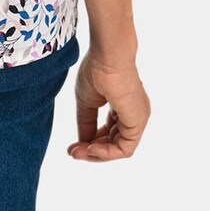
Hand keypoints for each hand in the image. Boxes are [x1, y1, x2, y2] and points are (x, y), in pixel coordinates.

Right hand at [67, 46, 150, 161]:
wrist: (107, 56)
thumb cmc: (97, 70)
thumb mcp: (87, 102)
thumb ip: (86, 123)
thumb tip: (82, 144)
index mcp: (123, 106)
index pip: (109, 132)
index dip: (91, 141)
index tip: (72, 147)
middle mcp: (134, 114)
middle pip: (114, 142)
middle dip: (92, 150)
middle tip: (73, 153)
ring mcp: (138, 119)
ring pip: (119, 148)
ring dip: (98, 154)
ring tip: (78, 152)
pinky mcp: (138, 123)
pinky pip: (124, 149)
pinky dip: (107, 152)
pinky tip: (90, 148)